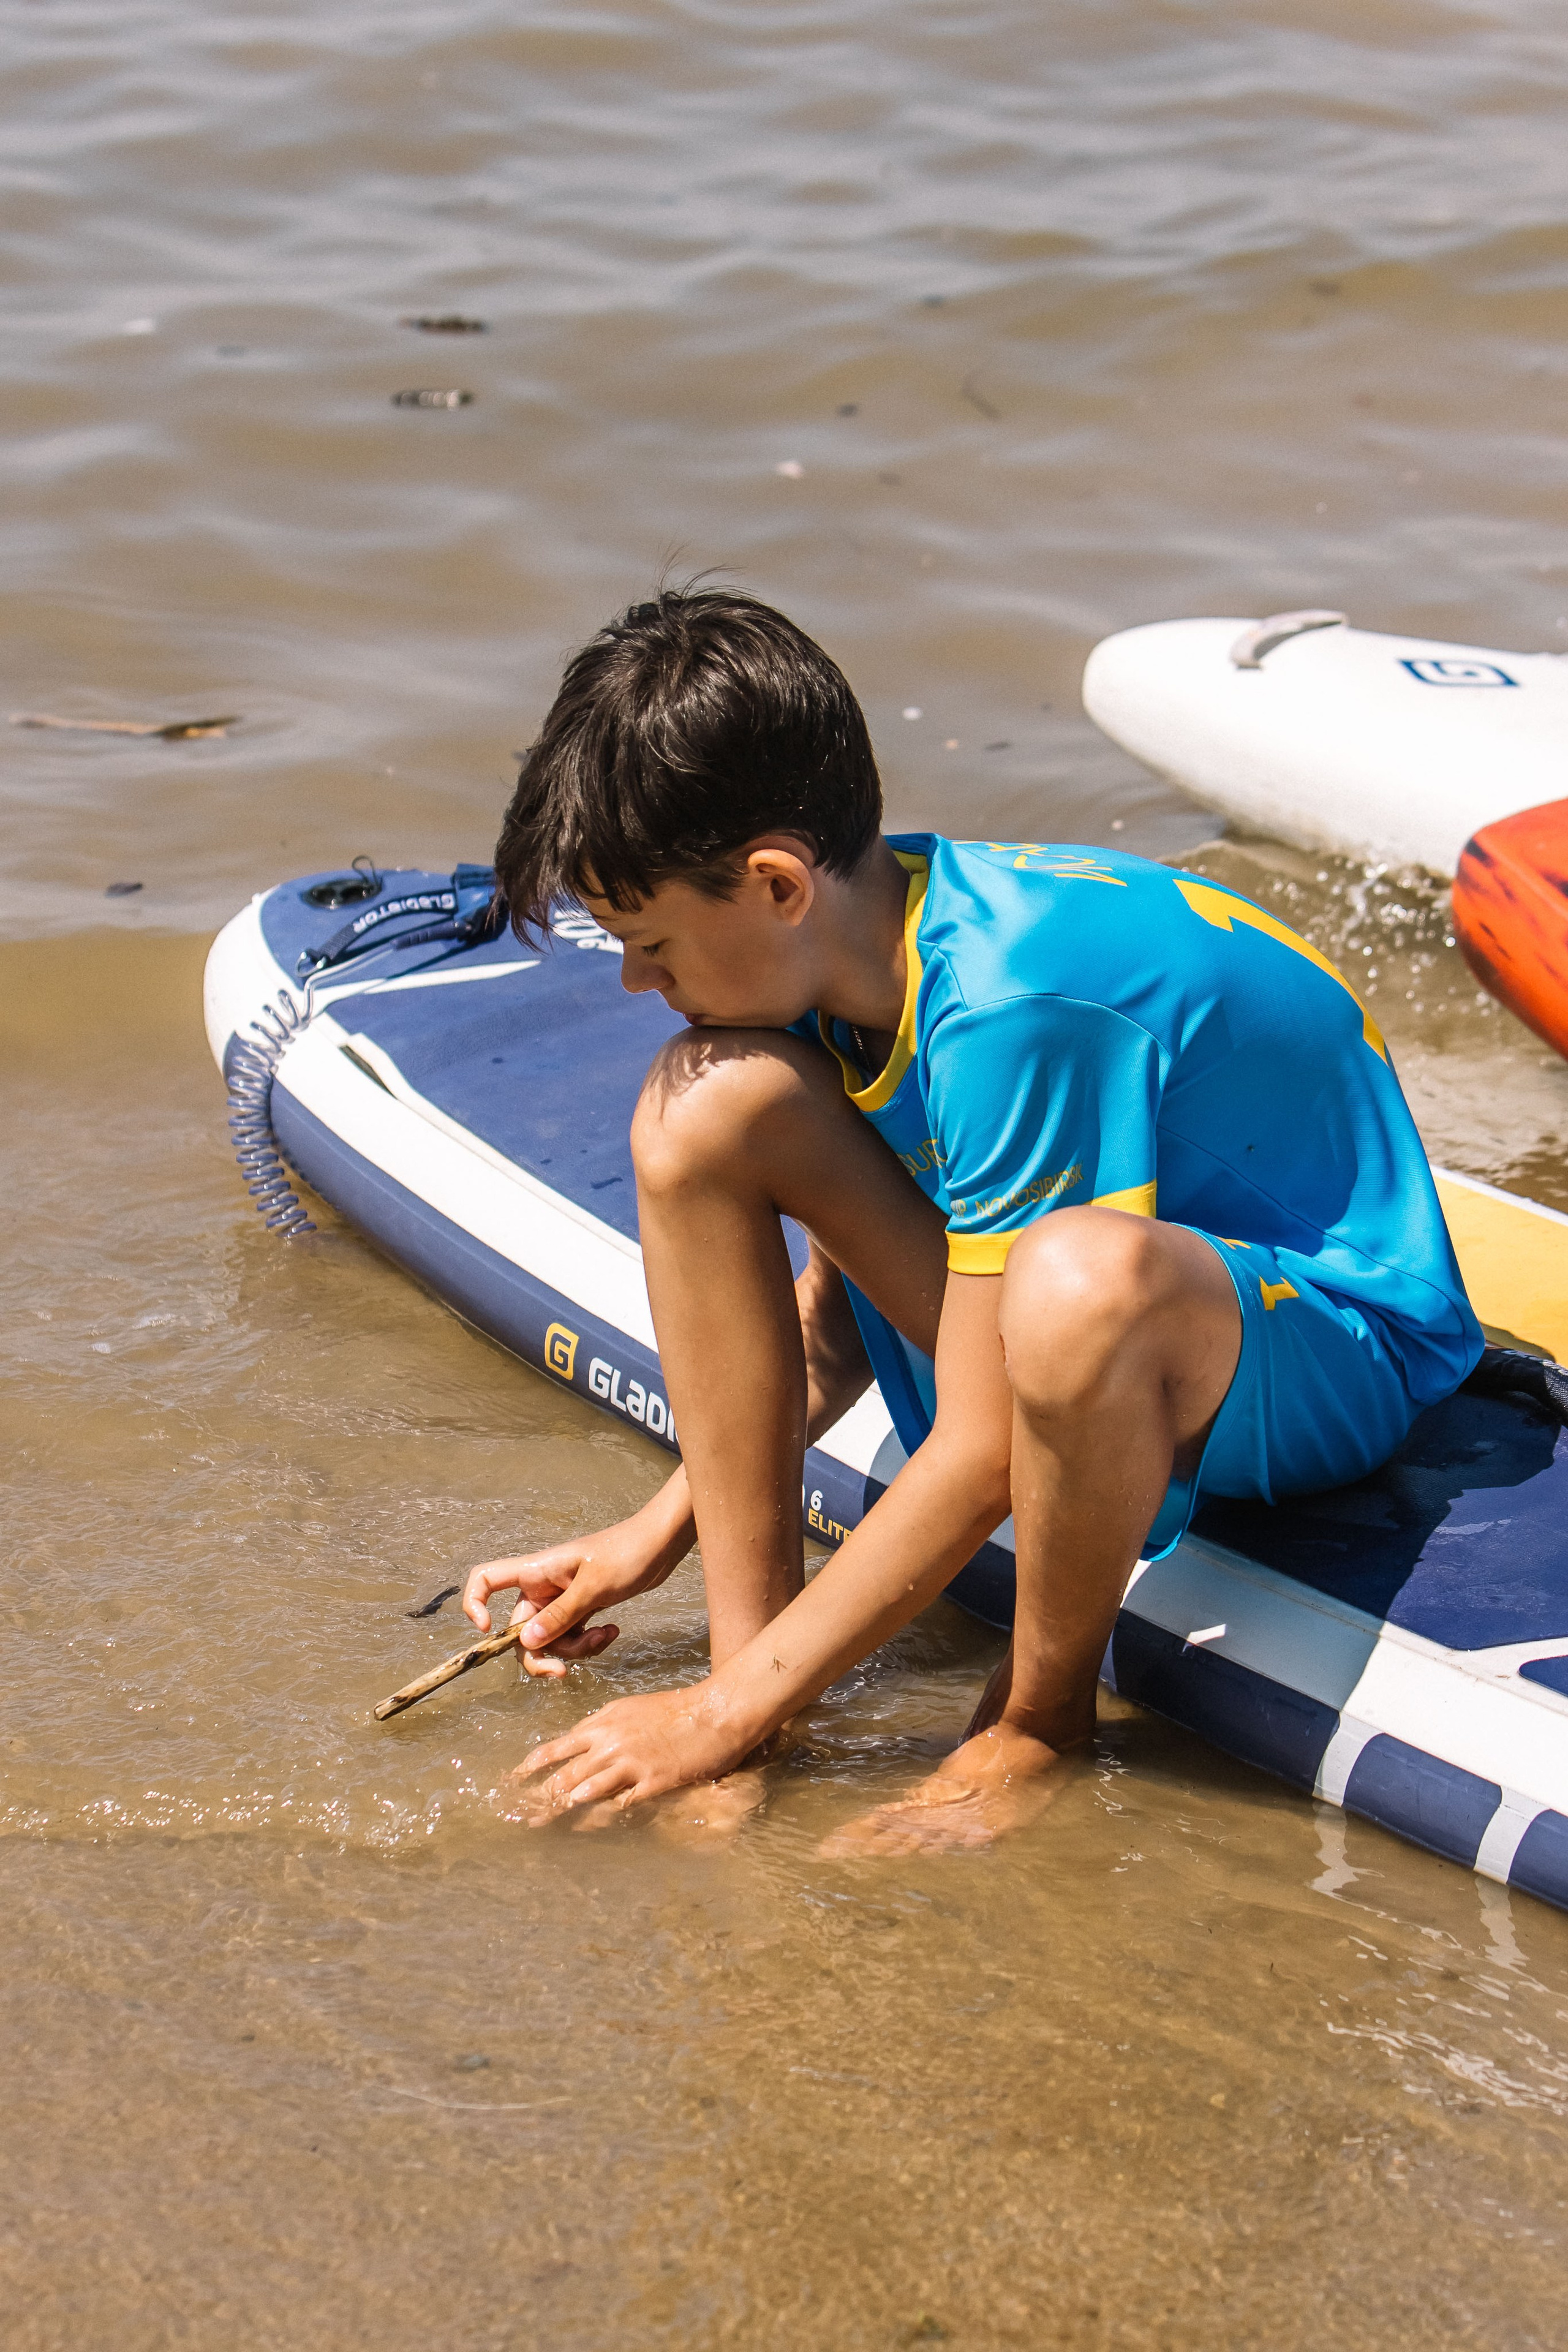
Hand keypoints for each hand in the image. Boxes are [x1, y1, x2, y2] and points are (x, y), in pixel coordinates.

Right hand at [462, 1503, 691, 1678]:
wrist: (661, 1544)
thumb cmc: (627, 1553)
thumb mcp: (594, 1588)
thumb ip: (561, 1616)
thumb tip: (526, 1643)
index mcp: (536, 1571)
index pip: (486, 1579)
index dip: (475, 1604)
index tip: (489, 1632)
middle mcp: (542, 1587)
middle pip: (520, 1629)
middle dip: (541, 1654)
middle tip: (562, 1672)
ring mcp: (561, 1599)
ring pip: (550, 1639)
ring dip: (575, 1648)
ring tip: (604, 1635)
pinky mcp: (581, 1608)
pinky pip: (572, 1636)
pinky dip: (589, 1642)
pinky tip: (611, 1631)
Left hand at [503, 1681, 754, 1821]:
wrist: (714, 1711)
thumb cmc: (675, 1709)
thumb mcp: (630, 1709)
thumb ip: (604, 1727)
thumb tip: (581, 1742)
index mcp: (603, 1723)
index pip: (556, 1747)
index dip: (530, 1767)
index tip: (511, 1781)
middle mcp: (609, 1742)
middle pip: (563, 1775)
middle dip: (537, 1796)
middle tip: (518, 1814)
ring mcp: (630, 1763)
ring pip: (584, 1791)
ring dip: (560, 1810)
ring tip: (540, 1823)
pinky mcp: (651, 1782)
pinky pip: (618, 1805)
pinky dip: (599, 1817)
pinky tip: (585, 1828)